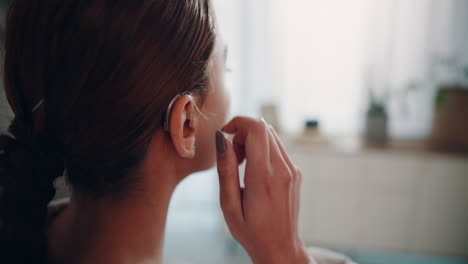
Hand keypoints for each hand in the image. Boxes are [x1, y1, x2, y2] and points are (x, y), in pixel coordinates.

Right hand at [215, 116, 309, 263]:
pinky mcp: (296, 172)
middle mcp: (283, 170)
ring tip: (242, 164)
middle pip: (264, 128)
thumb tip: (221, 139)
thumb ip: (226, 169)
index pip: (257, 129)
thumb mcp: (229, 205)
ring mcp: (293, 170)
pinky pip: (278, 148)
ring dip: (253, 140)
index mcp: (264, 178)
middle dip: (243, 132)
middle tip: (232, 156)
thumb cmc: (251, 231)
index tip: (225, 135)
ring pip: (271, 135)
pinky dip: (263, 149)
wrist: (280, 248)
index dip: (238, 123)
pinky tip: (254, 170)